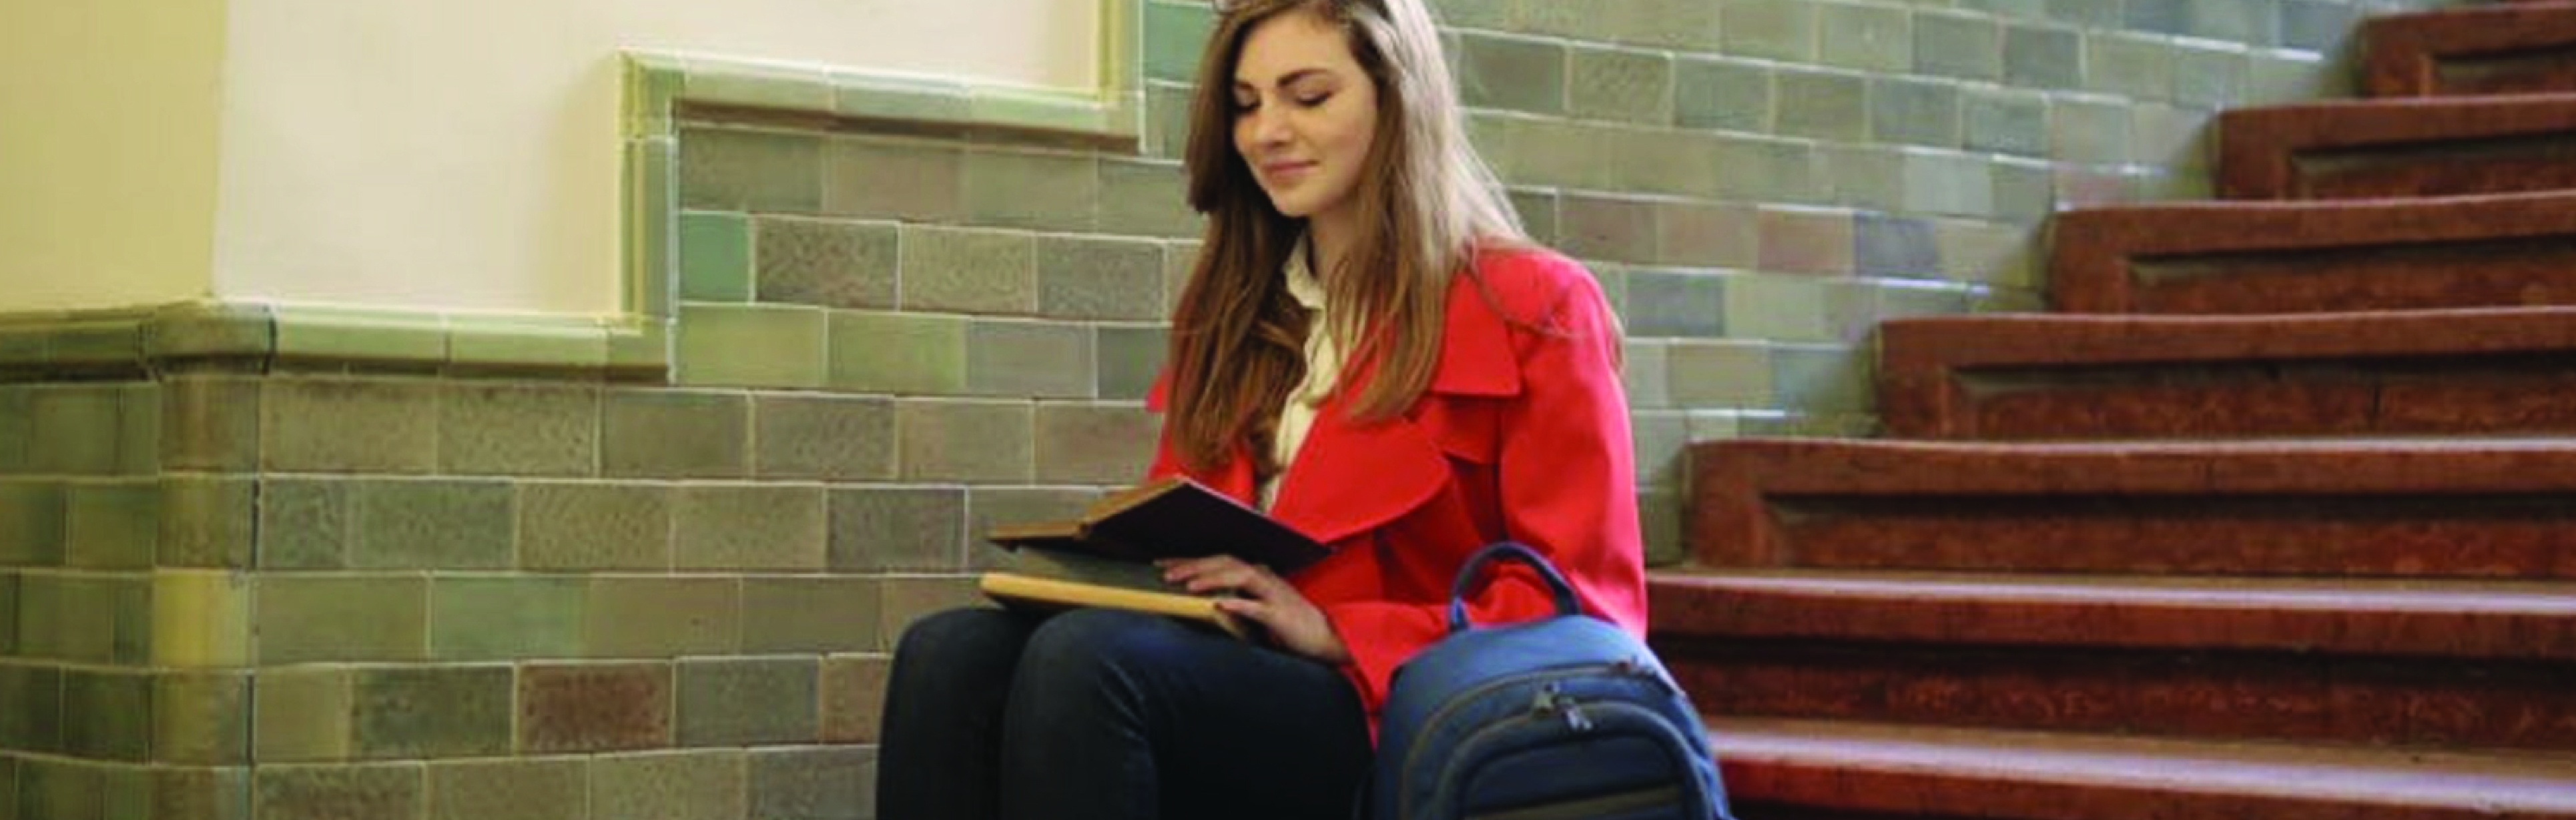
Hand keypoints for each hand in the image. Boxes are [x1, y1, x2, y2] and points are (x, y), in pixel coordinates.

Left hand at [1160, 555, 1351, 663]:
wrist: (1327, 640)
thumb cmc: (1292, 626)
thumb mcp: (1261, 609)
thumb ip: (1239, 600)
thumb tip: (1208, 600)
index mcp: (1258, 576)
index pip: (1219, 561)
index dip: (1191, 561)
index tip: (1163, 565)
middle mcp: (1264, 578)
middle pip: (1225, 562)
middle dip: (1194, 565)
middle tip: (1165, 572)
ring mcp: (1273, 595)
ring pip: (1238, 577)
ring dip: (1210, 578)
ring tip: (1186, 585)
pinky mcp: (1280, 615)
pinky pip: (1255, 606)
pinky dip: (1236, 603)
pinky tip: (1217, 605)